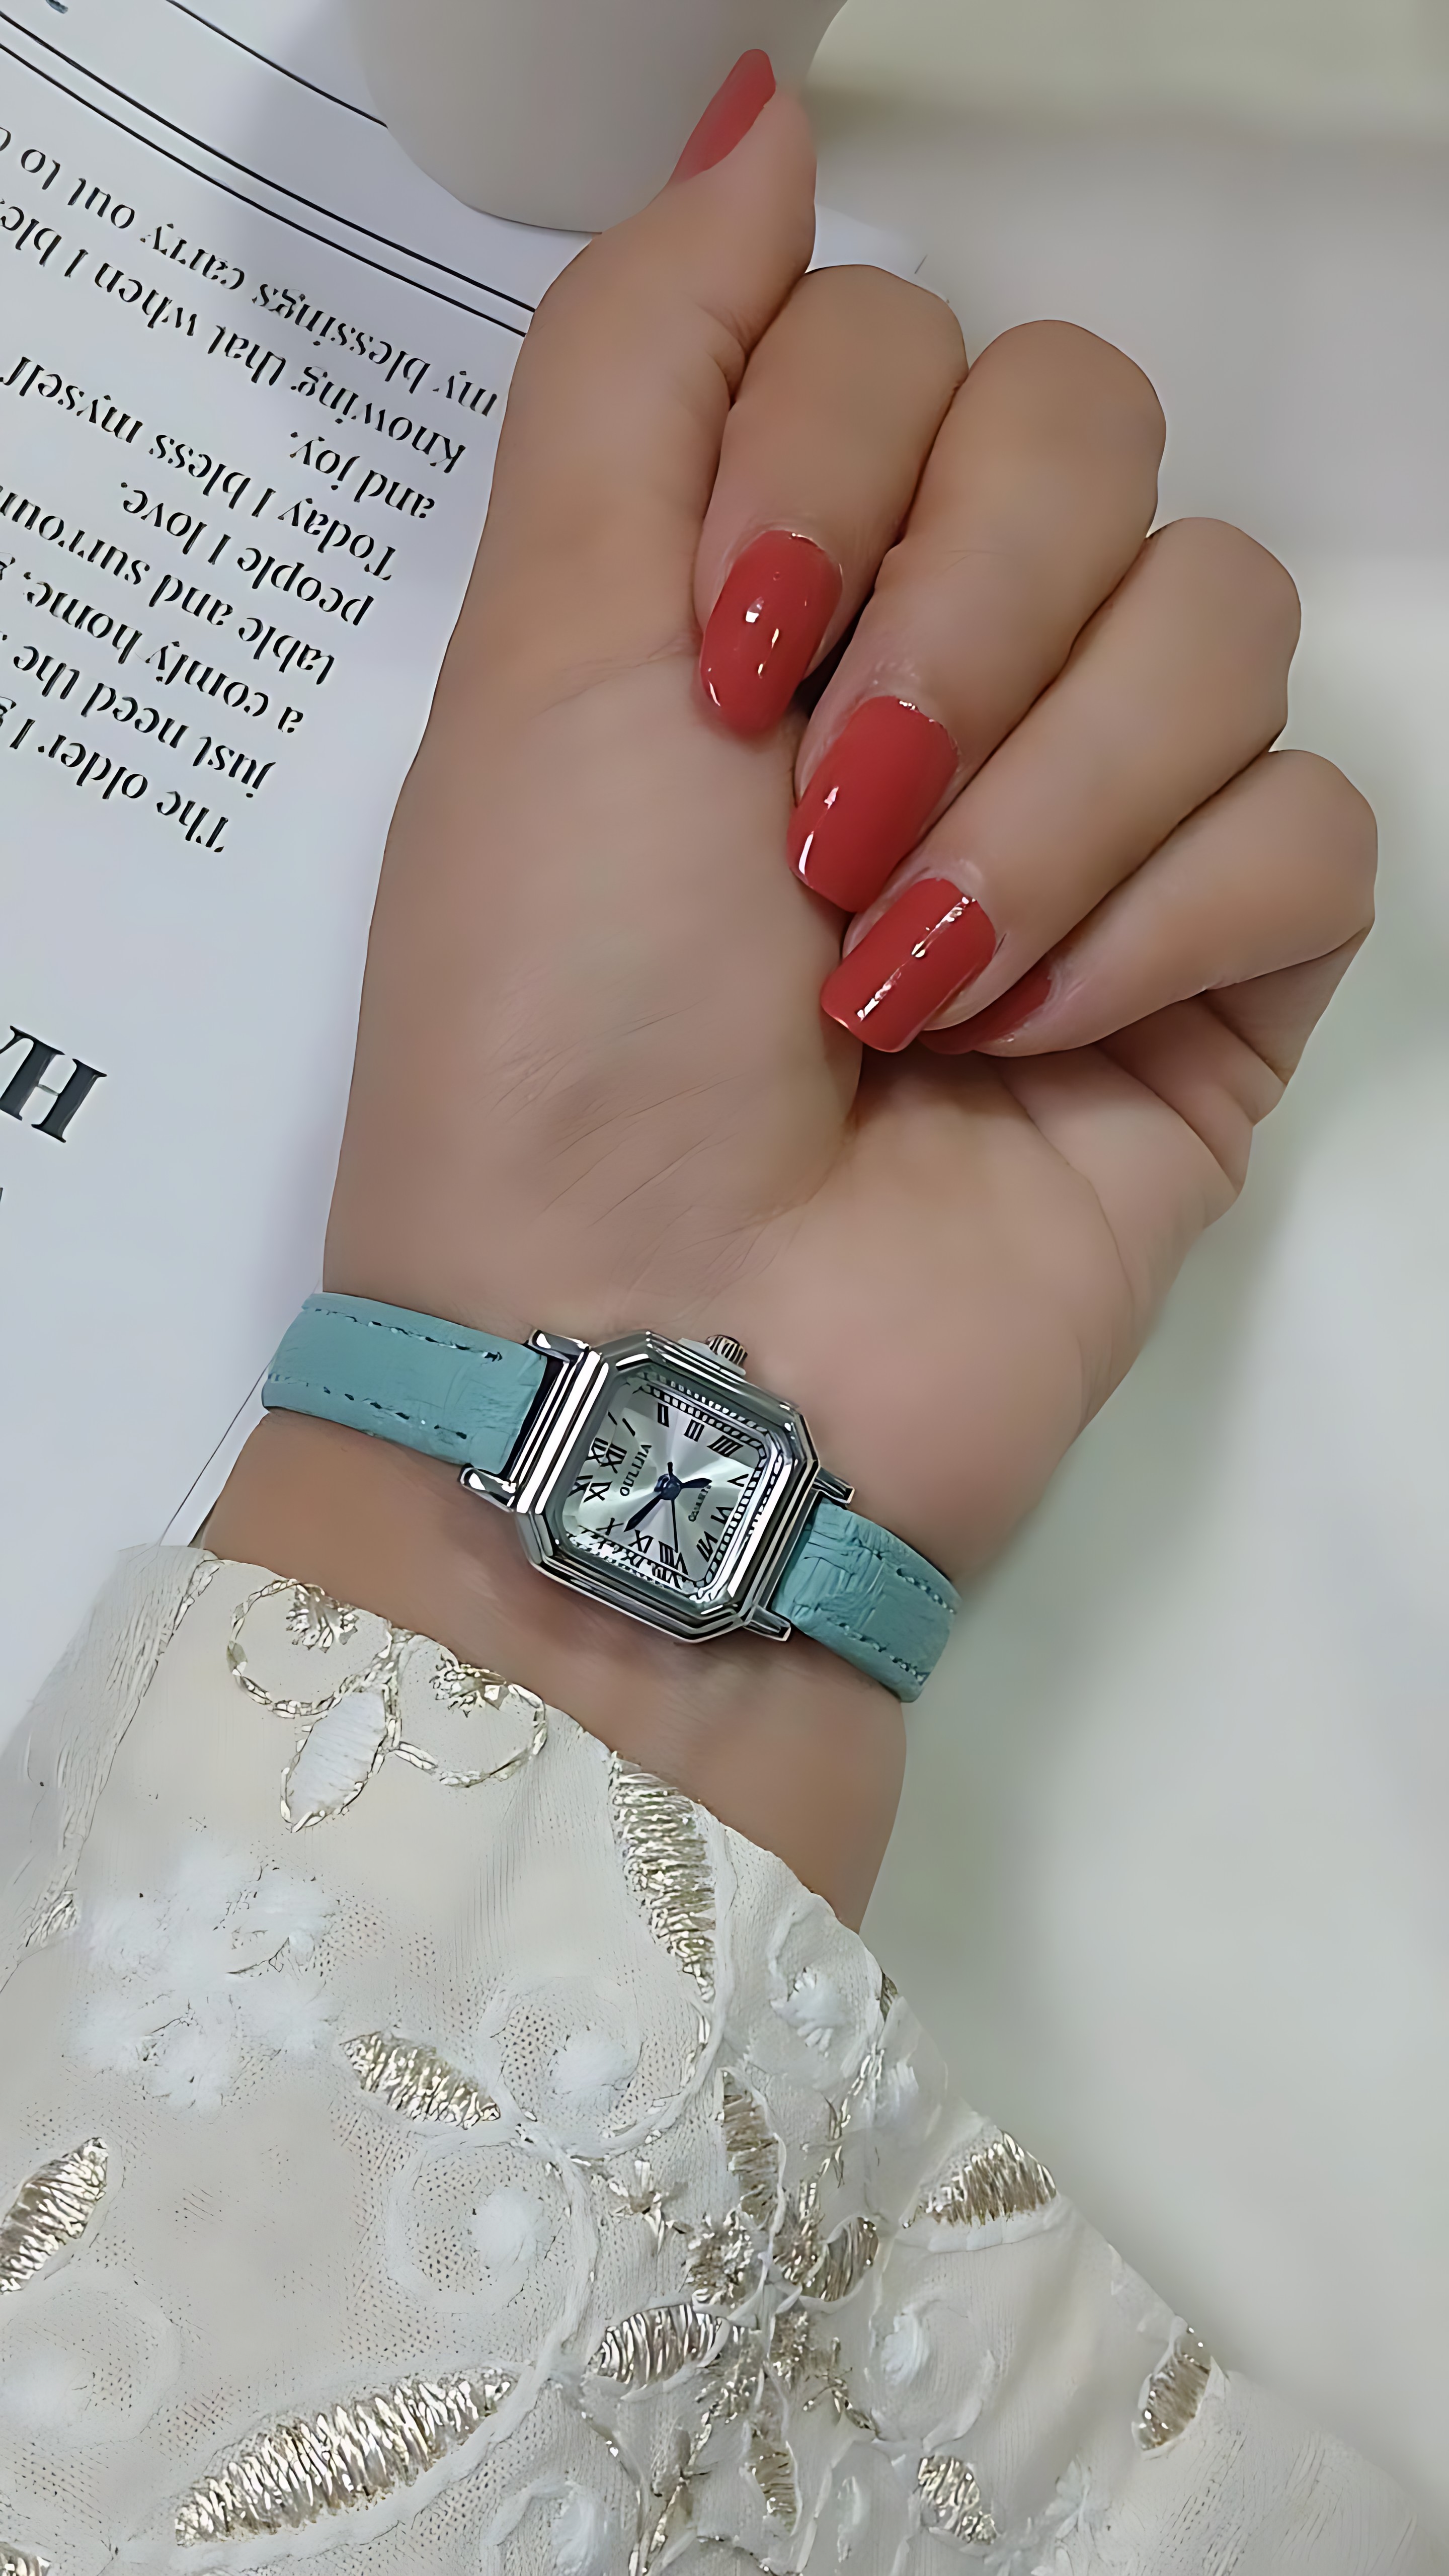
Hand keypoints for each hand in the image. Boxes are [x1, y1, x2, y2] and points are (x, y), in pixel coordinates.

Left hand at [211, 82, 1371, 1918]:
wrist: (654, 1351)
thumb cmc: (557, 1024)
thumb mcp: (535, 654)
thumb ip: (642, 358)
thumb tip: (763, 110)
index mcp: (782, 577)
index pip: (921, 332)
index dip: (839, 457)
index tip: (720, 654)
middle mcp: (954, 667)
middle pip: (1101, 435)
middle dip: (958, 624)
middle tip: (821, 833)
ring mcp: (1104, 823)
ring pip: (1222, 623)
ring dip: (1048, 804)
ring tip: (903, 984)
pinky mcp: (1225, 973)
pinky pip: (1312, 827)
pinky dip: (1160, 928)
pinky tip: (1030, 1042)